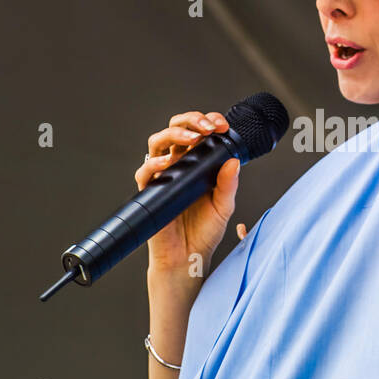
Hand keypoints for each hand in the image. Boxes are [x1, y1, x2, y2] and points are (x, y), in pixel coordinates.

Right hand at [135, 110, 240, 275]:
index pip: (198, 132)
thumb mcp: (224, 206)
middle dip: (191, 120)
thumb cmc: (204, 232)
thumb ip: (228, 184)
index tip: (222, 125)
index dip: (208, 122)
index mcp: (197, 163)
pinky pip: (144, 171)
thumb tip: (233, 161)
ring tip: (191, 137)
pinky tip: (168, 162)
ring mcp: (162, 176)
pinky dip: (154, 163)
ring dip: (174, 133)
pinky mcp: (150, 191)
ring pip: (157, 142)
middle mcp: (178, 165)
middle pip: (176, 129)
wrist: (188, 258)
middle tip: (207, 126)